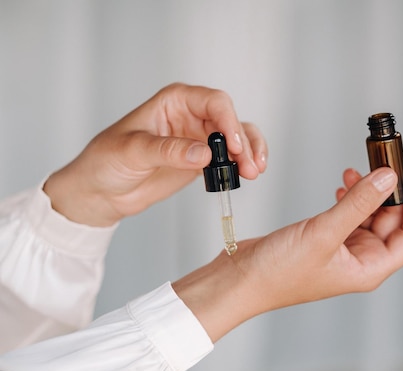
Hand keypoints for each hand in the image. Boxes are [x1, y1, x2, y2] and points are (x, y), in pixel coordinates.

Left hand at [43, 83, 266, 226]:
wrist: (101, 191)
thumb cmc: (106, 161)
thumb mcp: (133, 151)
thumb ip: (169, 150)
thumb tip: (204, 153)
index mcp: (175, 101)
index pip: (213, 102)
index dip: (229, 122)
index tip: (233, 146)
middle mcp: (191, 115)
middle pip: (231, 120)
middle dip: (244, 142)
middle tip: (249, 167)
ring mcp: (199, 138)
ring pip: (237, 137)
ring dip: (250, 153)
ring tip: (254, 172)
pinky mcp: (202, 160)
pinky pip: (231, 158)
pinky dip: (243, 164)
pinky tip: (248, 175)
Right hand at [173, 166, 402, 341]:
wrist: (241, 279)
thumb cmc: (278, 272)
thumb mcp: (324, 233)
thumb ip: (358, 204)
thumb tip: (388, 179)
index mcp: (370, 268)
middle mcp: (361, 260)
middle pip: (393, 221)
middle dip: (390, 191)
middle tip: (382, 162)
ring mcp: (343, 250)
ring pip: (370, 214)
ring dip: (367, 191)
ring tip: (355, 170)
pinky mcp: (326, 239)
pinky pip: (350, 214)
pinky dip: (349, 197)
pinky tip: (342, 185)